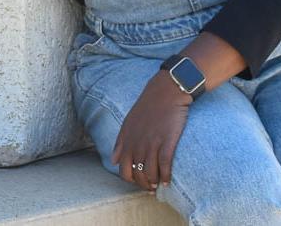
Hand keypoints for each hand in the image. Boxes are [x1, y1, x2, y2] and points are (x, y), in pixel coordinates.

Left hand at [111, 72, 191, 191]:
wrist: (165, 93)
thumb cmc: (147, 107)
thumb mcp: (128, 123)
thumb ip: (120, 142)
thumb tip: (113, 161)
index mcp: (126, 140)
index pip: (123, 170)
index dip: (131, 180)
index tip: (138, 182)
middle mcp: (137, 145)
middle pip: (137, 175)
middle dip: (143, 185)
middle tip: (150, 188)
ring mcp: (151, 144)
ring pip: (150, 174)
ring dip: (154, 183)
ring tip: (158, 185)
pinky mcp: (166, 143)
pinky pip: (164, 167)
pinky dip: (165, 177)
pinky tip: (167, 181)